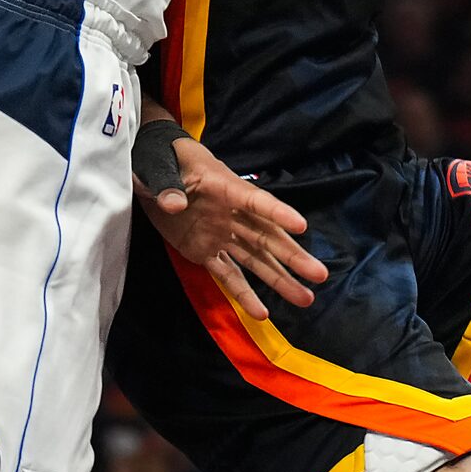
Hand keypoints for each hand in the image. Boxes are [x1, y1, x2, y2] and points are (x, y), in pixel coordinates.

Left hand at [136, 123, 326, 315]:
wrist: (151, 169)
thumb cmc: (161, 158)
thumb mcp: (158, 166)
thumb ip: (167, 185)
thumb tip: (175, 203)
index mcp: (223, 188)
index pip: (254, 201)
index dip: (277, 212)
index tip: (301, 225)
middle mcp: (230, 215)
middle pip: (267, 237)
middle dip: (292, 256)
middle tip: (319, 274)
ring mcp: (220, 235)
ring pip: (256, 260)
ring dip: (280, 279)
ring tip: (306, 298)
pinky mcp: (205, 252)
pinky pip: (227, 275)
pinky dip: (243, 294)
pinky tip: (262, 313)